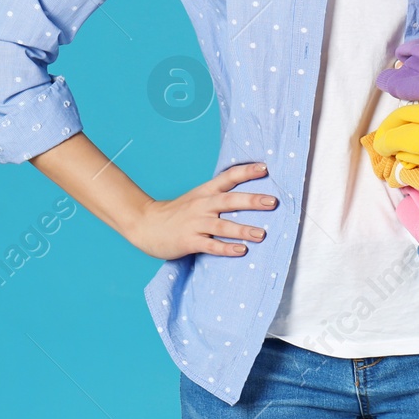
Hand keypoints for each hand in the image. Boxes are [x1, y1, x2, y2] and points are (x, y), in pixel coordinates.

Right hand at [125, 161, 278, 260]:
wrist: (145, 223)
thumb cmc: (176, 212)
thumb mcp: (197, 197)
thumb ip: (218, 195)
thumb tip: (249, 196)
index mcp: (205, 192)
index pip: (228, 177)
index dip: (246, 172)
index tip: (265, 168)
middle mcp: (202, 205)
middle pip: (229, 200)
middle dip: (252, 201)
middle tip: (272, 202)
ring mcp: (195, 223)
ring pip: (222, 225)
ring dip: (242, 229)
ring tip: (261, 234)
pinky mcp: (189, 241)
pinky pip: (210, 245)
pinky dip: (226, 248)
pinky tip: (241, 250)